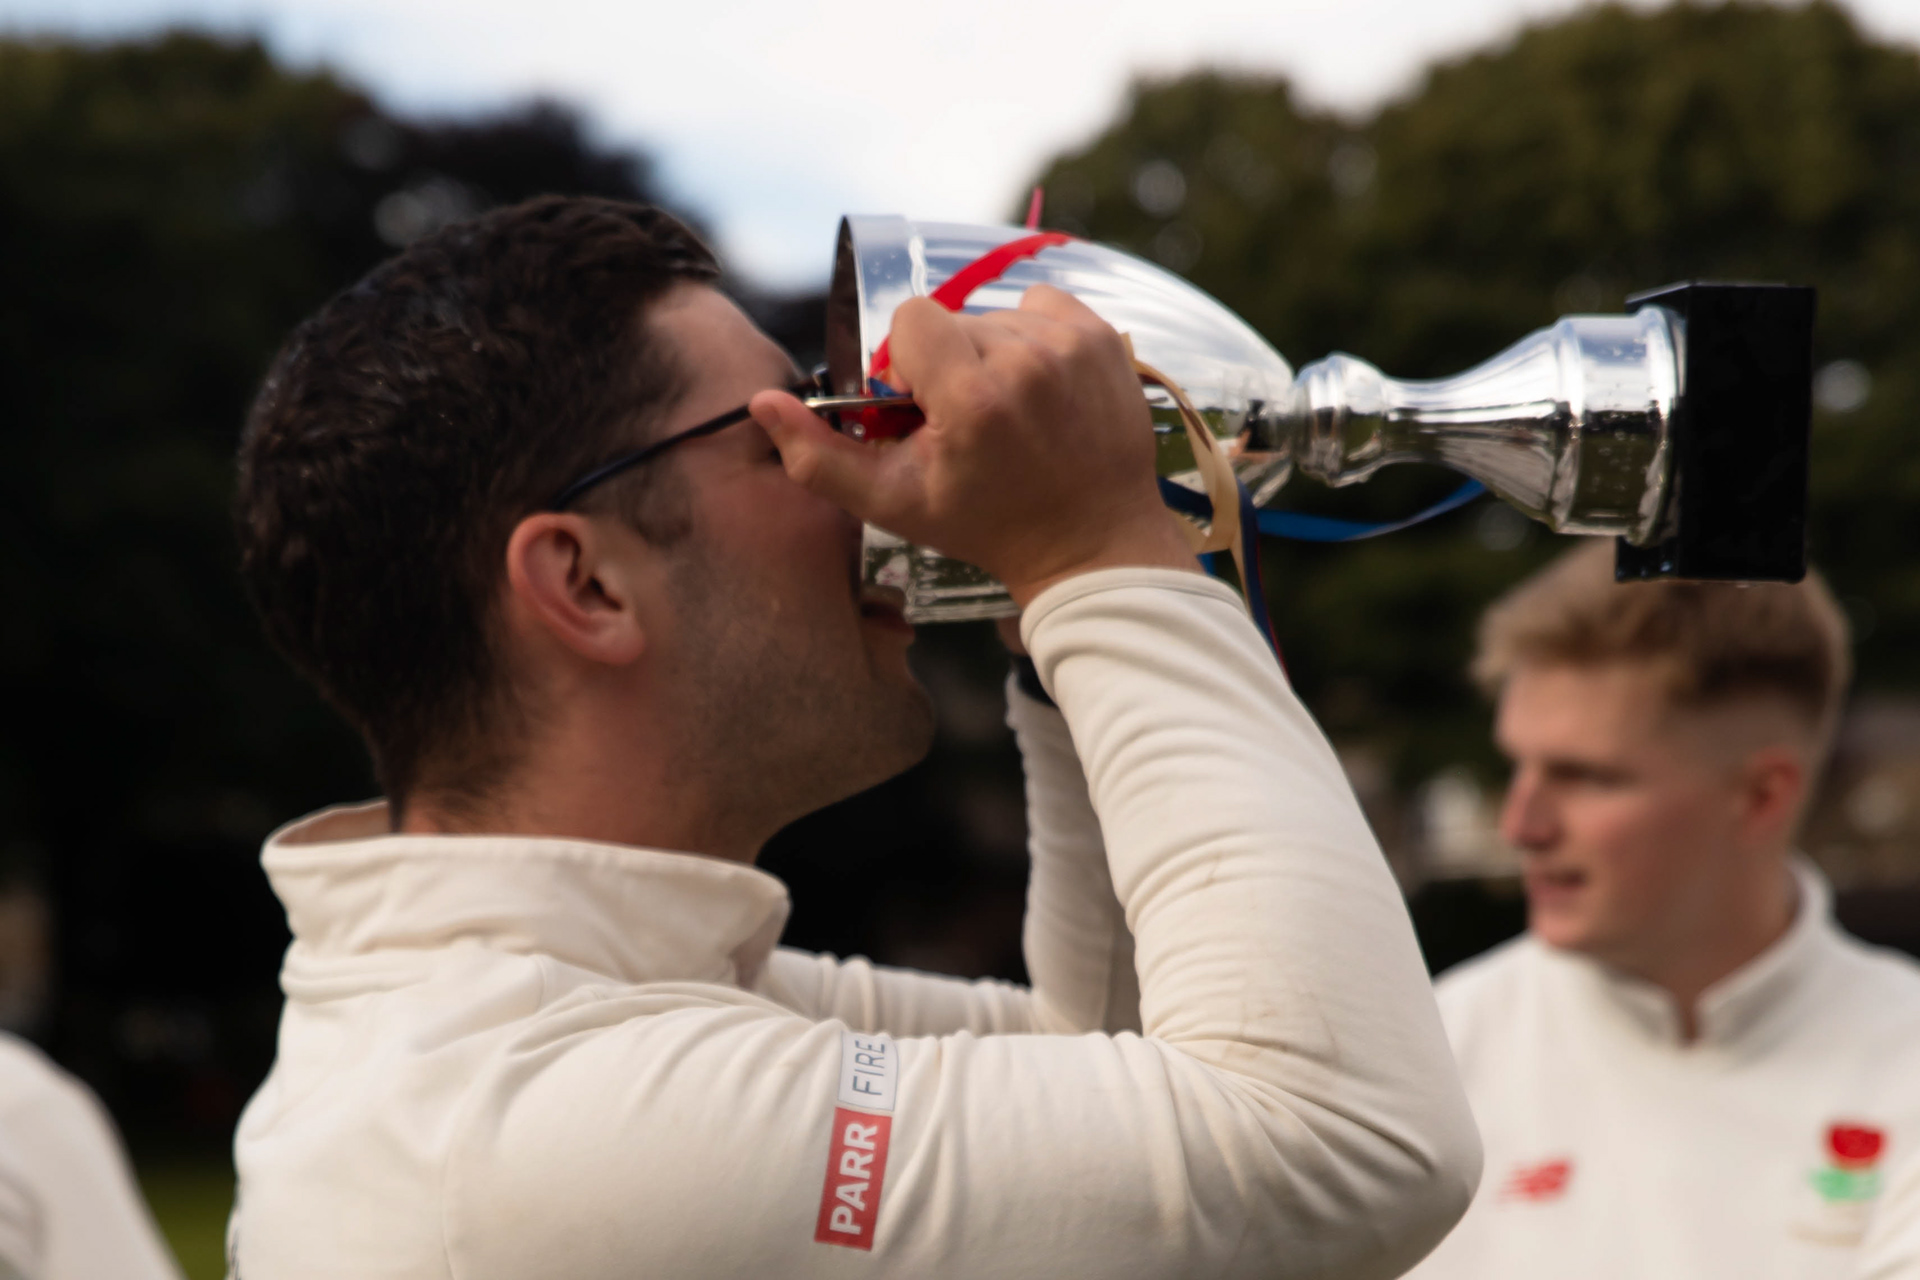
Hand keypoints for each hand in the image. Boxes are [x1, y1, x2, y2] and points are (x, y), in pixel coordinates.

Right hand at [749, 285, 1197, 606]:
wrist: (1090, 542)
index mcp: (971, 398)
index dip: (909, 365)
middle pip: (953, 320)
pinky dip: (1033, 338)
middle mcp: (1025, 360)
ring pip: (997, 314)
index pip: (911, 320)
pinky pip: (1044, 306)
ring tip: (1009, 412)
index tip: (927, 409)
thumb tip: (762, 404)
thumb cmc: (988, 525)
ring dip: (992, 354)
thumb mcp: (895, 504)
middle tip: (970, 423)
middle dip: (949, 363)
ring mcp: (1072, 346)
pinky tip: (1039, 388)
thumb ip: (820, 457)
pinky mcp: (1105, 339)